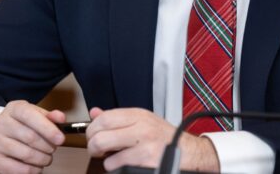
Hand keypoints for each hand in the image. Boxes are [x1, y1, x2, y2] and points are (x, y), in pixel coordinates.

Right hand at [0, 101, 65, 173]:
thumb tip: (61, 118)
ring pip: (27, 155)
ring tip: (46, 157)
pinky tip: (36, 166)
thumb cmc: (22, 125)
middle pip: (30, 137)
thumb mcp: (36, 115)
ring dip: (43, 159)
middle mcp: (1, 124)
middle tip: (53, 148)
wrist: (0, 136)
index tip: (60, 139)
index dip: (47, 128)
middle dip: (48, 146)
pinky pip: (20, 169)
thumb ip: (50, 116)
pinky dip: (34, 170)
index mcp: (13, 109)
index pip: (30, 116)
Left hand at [85, 107, 218, 171]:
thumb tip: (95, 113)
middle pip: (100, 134)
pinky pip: (116, 165)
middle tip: (95, 150)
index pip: (105, 118)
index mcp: (139, 115)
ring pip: (105, 149)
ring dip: (103, 158)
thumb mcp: (143, 121)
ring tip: (111, 158)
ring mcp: (144, 144)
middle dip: (92, 145)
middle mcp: (141, 126)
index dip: (92, 129)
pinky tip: (122, 165)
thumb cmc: (165, 138)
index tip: (91, 136)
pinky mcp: (145, 160)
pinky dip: (114, 167)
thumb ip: (119, 117)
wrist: (188, 152)